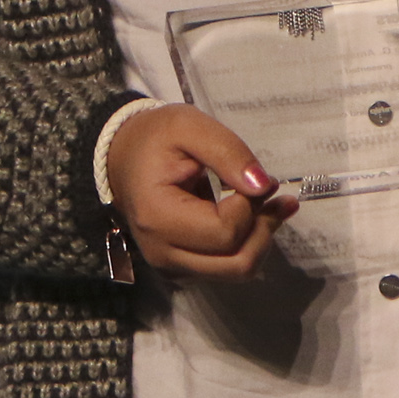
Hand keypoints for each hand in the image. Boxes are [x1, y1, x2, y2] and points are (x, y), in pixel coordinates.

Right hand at [106, 103, 298, 279]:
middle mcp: (162, 252)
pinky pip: (227, 268)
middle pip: (236, 263)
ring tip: (272, 203)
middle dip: (266, 228)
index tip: (259, 178)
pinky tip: (255, 216)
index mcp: (159, 217)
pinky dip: (248, 244)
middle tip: (275, 193)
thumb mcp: (190, 127)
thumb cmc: (155, 140)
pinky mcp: (182, 268)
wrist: (123, 158)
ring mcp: (171, 266)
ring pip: (237, 270)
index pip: (225, 232)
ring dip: (262, 238)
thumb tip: (263, 186)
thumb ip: (229, 153)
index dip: (251, 206)